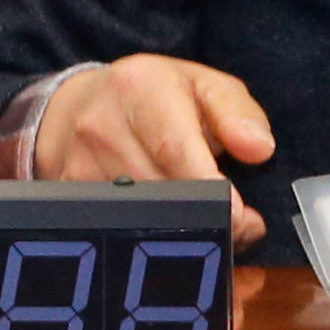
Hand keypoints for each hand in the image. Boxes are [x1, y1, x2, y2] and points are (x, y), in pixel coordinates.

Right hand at [35, 54, 270, 244]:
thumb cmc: (153, 97)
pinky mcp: (69, 198)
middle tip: (237, 229)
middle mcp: (101, 127)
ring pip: (136, 219)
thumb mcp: (204, 86)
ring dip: (178, 233)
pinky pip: (114, 232)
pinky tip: (168, 234)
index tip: (241, 217)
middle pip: (157, 192)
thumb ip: (237, 113)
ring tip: (207, 227)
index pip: (174, 148)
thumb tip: (260, 148)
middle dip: (203, 219)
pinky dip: (147, 242)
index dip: (210, 189)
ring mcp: (78, 167)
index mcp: (140, 89)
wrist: (82, 105)